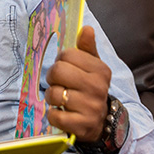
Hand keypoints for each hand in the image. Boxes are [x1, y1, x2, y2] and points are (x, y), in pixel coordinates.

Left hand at [44, 26, 111, 142]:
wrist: (101, 122)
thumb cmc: (90, 90)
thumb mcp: (92, 68)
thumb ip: (87, 48)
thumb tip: (86, 28)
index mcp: (100, 70)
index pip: (66, 55)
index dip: (61, 62)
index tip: (67, 70)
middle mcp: (98, 87)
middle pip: (57, 71)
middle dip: (53, 79)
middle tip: (61, 85)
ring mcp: (91, 107)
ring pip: (53, 94)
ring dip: (52, 98)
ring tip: (62, 100)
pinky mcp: (82, 125)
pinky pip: (54, 115)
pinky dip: (53, 115)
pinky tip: (63, 113)